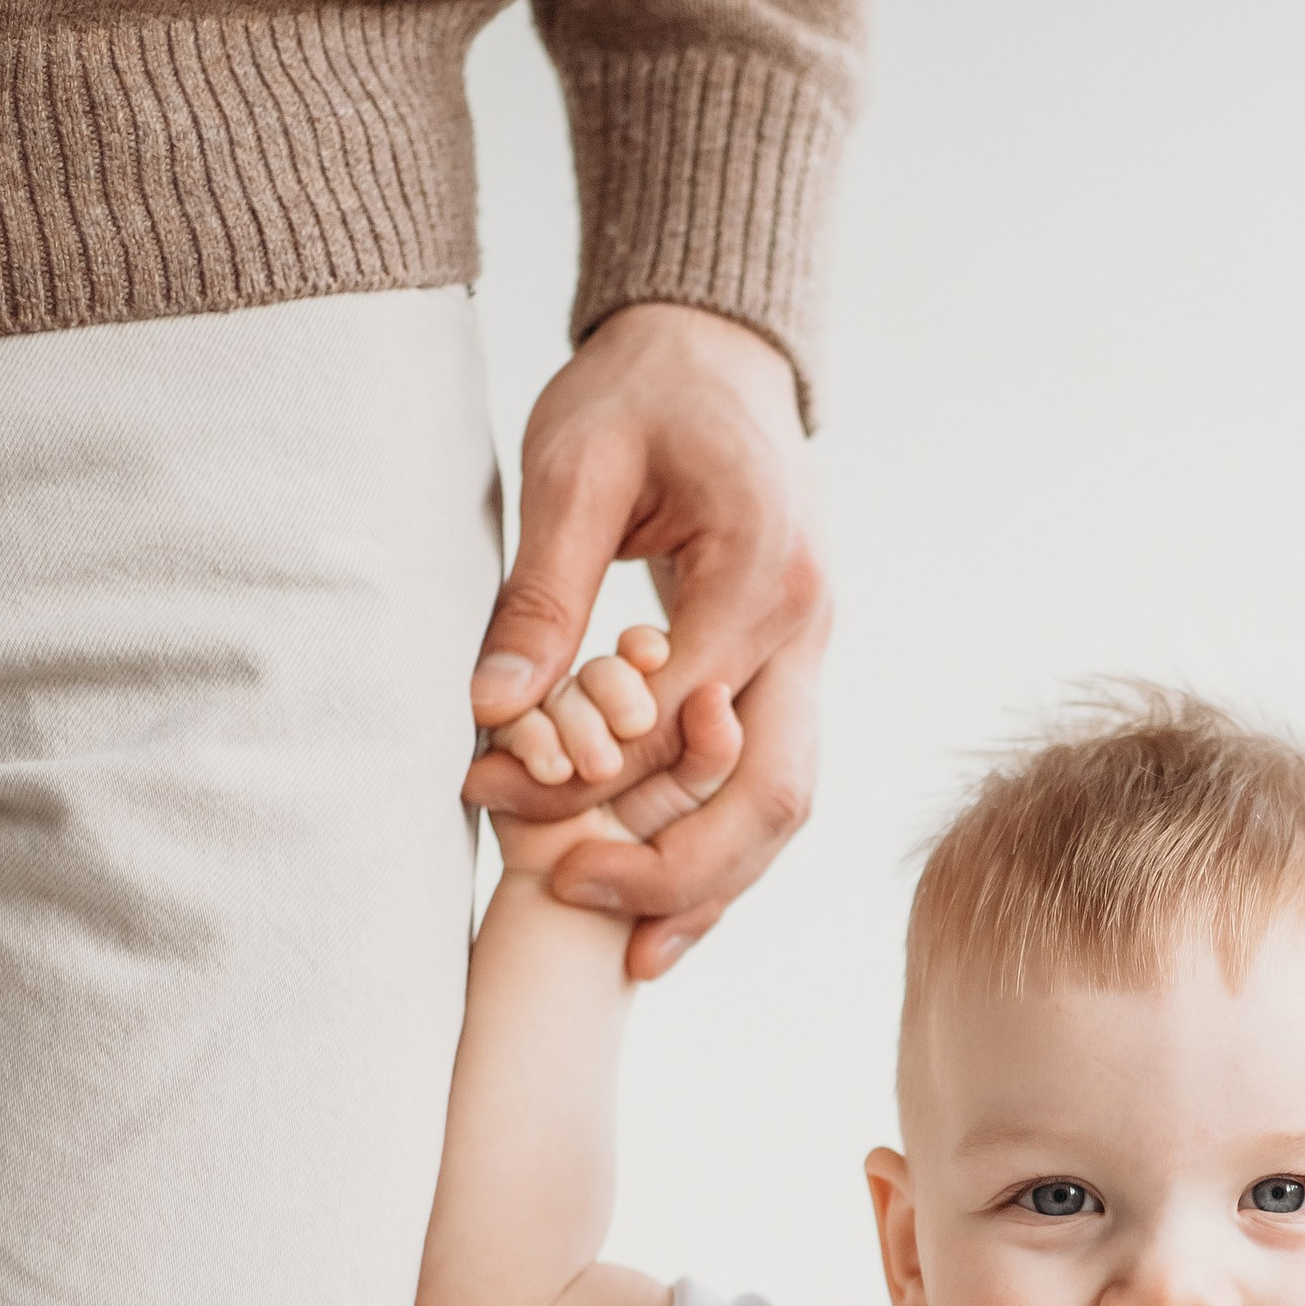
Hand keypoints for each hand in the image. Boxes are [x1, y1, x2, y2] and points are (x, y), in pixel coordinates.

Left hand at [465, 304, 826, 976]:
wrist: (716, 355)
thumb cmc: (639, 396)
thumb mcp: (572, 467)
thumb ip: (541, 594)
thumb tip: (494, 715)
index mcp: (763, 575)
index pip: (679, 724)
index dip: (585, 778)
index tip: (489, 793)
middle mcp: (810, 629)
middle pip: (771, 793)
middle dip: (678, 869)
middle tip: (575, 899)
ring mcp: (815, 655)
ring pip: (786, 805)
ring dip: (714, 882)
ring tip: (633, 949)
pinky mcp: (795, 671)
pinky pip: (773, 781)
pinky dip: (725, 849)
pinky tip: (667, 902)